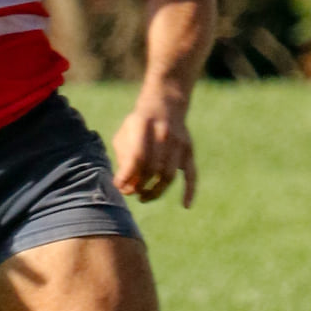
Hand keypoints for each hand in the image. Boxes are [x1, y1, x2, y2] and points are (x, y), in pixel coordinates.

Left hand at [111, 90, 196, 207]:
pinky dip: (190, 191)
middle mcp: (164, 133)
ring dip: (156, 191)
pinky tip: (185, 205)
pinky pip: (192, 174)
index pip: (137, 157)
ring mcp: (179, 143)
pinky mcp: (189, 151)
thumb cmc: (138, 125)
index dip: (126, 176)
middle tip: (131, 192)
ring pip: (168, 176)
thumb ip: (123, 159)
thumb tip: (125, 187)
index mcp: (144, 125)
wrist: (165, 105)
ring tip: (144, 197)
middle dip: (139, 185)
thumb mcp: (125, 134)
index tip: (118, 186)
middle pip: (152, 169)